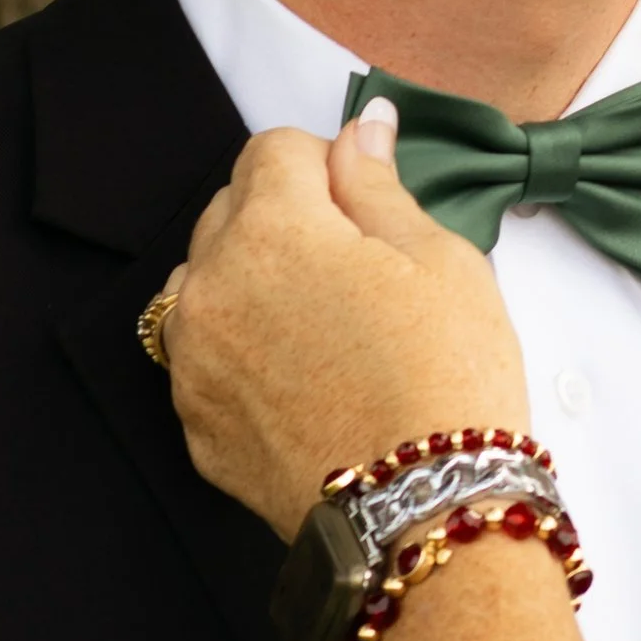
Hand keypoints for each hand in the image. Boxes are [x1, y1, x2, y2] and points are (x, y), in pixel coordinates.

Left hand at [160, 122, 529, 538]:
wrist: (423, 513)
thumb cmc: (447, 378)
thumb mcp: (440, 259)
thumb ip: (378, 185)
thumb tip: (361, 126)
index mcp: (271, 228)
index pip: (274, 148)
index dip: (327, 164)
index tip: (366, 203)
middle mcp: (210, 286)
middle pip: (230, 210)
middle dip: (286, 218)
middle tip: (358, 268)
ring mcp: (193, 360)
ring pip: (205, 282)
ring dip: (251, 282)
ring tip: (324, 326)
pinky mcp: (196, 423)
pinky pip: (205, 356)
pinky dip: (242, 351)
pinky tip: (305, 379)